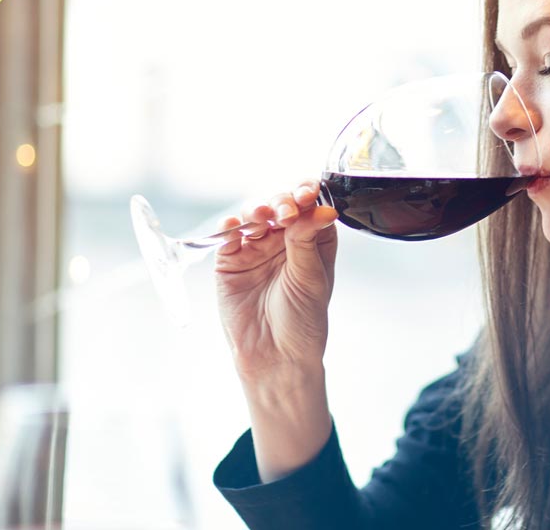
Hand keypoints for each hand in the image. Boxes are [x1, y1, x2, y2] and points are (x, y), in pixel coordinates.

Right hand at [214, 181, 338, 383]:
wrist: (275, 356)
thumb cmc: (302, 321)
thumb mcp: (311, 278)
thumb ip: (308, 240)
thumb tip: (321, 208)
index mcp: (312, 240)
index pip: (310, 206)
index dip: (307, 194)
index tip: (307, 192)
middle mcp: (284, 240)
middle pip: (281, 205)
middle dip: (282, 201)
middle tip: (285, 211)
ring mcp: (256, 248)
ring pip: (254, 216)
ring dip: (257, 209)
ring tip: (262, 215)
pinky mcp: (230, 261)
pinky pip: (228, 237)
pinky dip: (229, 227)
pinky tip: (235, 225)